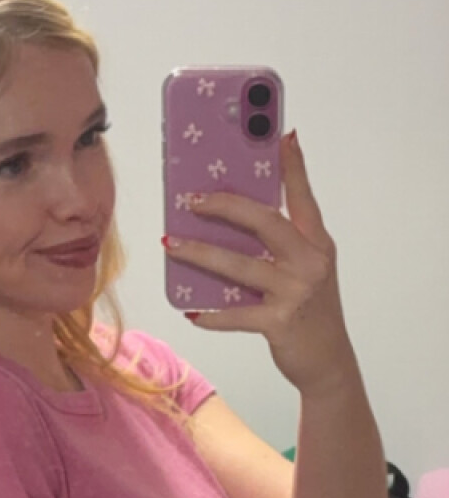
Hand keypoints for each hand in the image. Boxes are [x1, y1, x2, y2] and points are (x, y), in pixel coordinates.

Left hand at [163, 131, 356, 397]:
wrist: (329, 363)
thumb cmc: (309, 310)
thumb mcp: (304, 271)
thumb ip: (276, 247)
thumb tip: (226, 225)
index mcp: (316, 243)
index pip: (302, 196)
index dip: (292, 165)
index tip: (279, 134)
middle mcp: (310, 262)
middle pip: (264, 221)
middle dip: (225, 206)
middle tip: (190, 198)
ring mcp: (296, 292)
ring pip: (240, 266)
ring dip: (200, 253)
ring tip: (169, 243)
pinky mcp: (280, 323)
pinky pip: (236, 315)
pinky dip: (210, 314)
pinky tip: (190, 311)